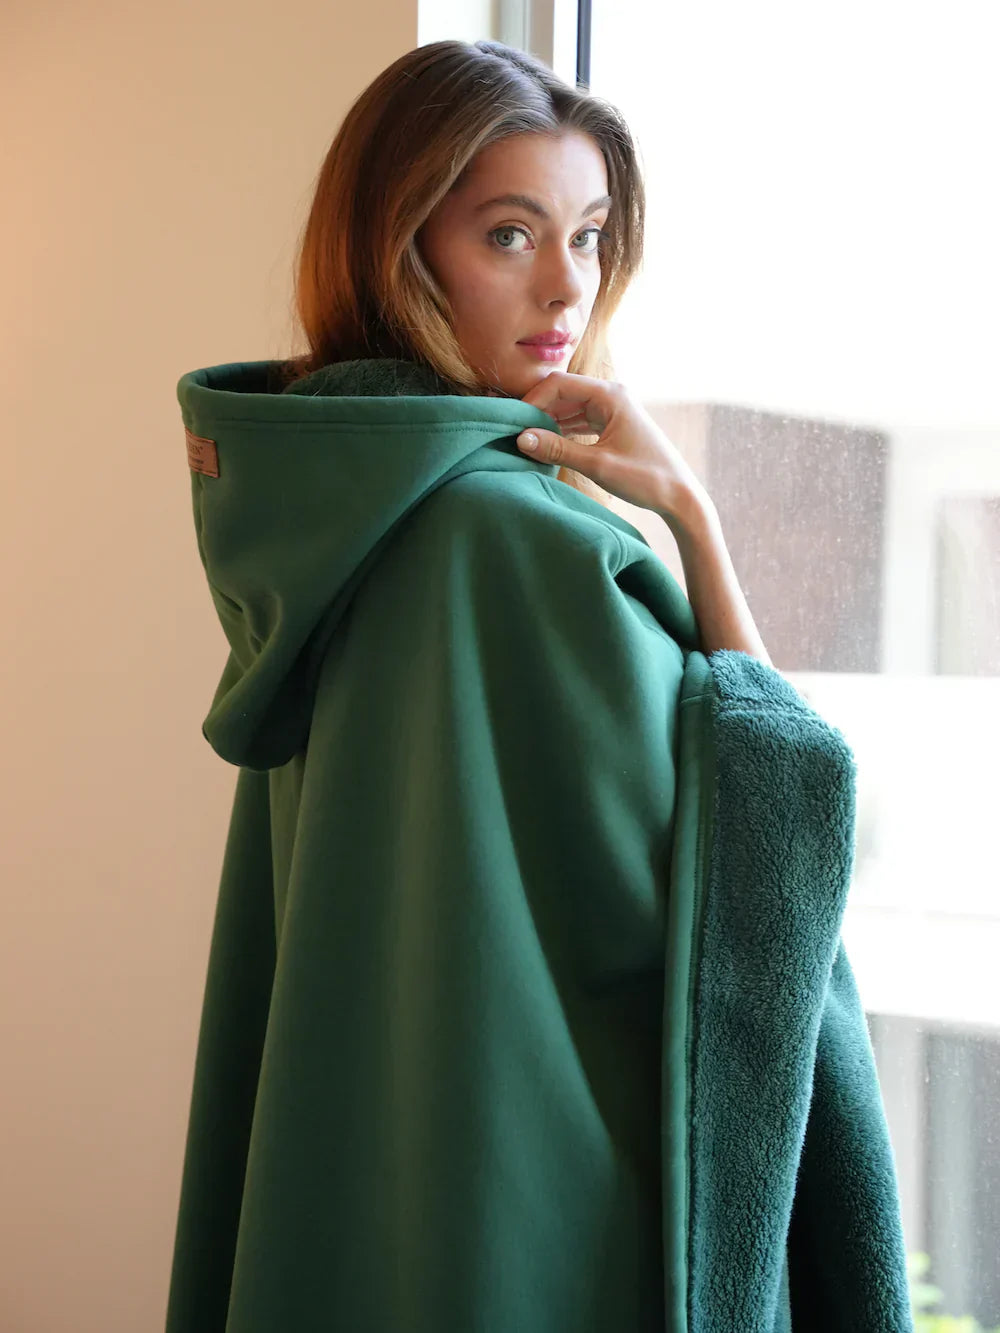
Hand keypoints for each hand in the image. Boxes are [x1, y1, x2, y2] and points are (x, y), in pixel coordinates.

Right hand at [516, 370, 712, 527]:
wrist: (679, 496)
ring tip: (527, 441)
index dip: (533, 400)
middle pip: (563, 392)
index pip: (560, 383)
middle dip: (538, 411)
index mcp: (611, 394)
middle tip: (515, 433)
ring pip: (569, 407)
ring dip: (548, 422)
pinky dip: (562, 431)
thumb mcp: (597, 464)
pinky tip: (547, 445)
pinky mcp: (612, 424)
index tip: (514, 424)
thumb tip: (520, 438)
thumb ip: (558, 449)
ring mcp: (612, 409)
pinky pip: (579, 420)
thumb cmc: (645, 478)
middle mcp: (611, 395)